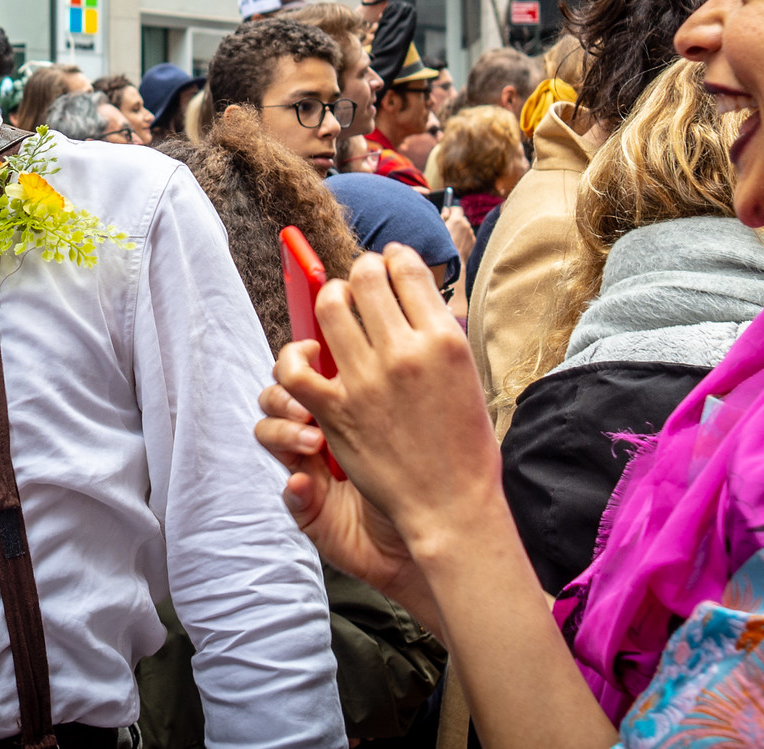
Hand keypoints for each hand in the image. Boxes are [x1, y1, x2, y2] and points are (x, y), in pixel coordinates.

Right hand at [256, 363, 438, 628]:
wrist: (443, 530)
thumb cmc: (436, 468)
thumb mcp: (426, 409)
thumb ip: (410, 370)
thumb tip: (434, 314)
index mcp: (347, 398)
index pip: (310, 363)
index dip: (303, 352)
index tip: (318, 346)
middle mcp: (322, 425)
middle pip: (279, 386)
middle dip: (285, 380)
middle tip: (309, 391)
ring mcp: (310, 463)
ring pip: (268, 429)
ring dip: (284, 428)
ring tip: (313, 439)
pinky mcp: (309, 503)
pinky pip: (287, 488)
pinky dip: (294, 484)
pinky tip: (308, 482)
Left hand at [274, 247, 508, 571]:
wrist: (450, 506)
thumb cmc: (465, 446)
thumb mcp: (468, 376)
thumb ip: (439, 334)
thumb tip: (418, 297)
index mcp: (443, 341)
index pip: (408, 270)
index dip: (394, 257)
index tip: (390, 261)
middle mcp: (404, 353)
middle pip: (366, 277)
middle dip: (362, 270)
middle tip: (363, 278)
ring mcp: (366, 381)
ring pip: (329, 307)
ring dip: (331, 298)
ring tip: (336, 305)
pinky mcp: (335, 411)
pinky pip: (296, 366)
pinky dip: (296, 354)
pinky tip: (310, 355)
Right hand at [442, 206, 474, 262]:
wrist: (453, 262)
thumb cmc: (442, 246)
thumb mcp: (439, 229)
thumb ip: (442, 216)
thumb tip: (446, 210)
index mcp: (457, 220)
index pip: (457, 209)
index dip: (452, 210)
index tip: (448, 214)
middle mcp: (466, 225)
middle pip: (461, 218)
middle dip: (455, 220)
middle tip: (448, 227)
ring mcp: (471, 233)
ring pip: (465, 227)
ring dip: (460, 229)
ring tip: (452, 237)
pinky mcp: (473, 241)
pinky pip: (468, 235)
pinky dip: (463, 237)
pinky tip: (457, 243)